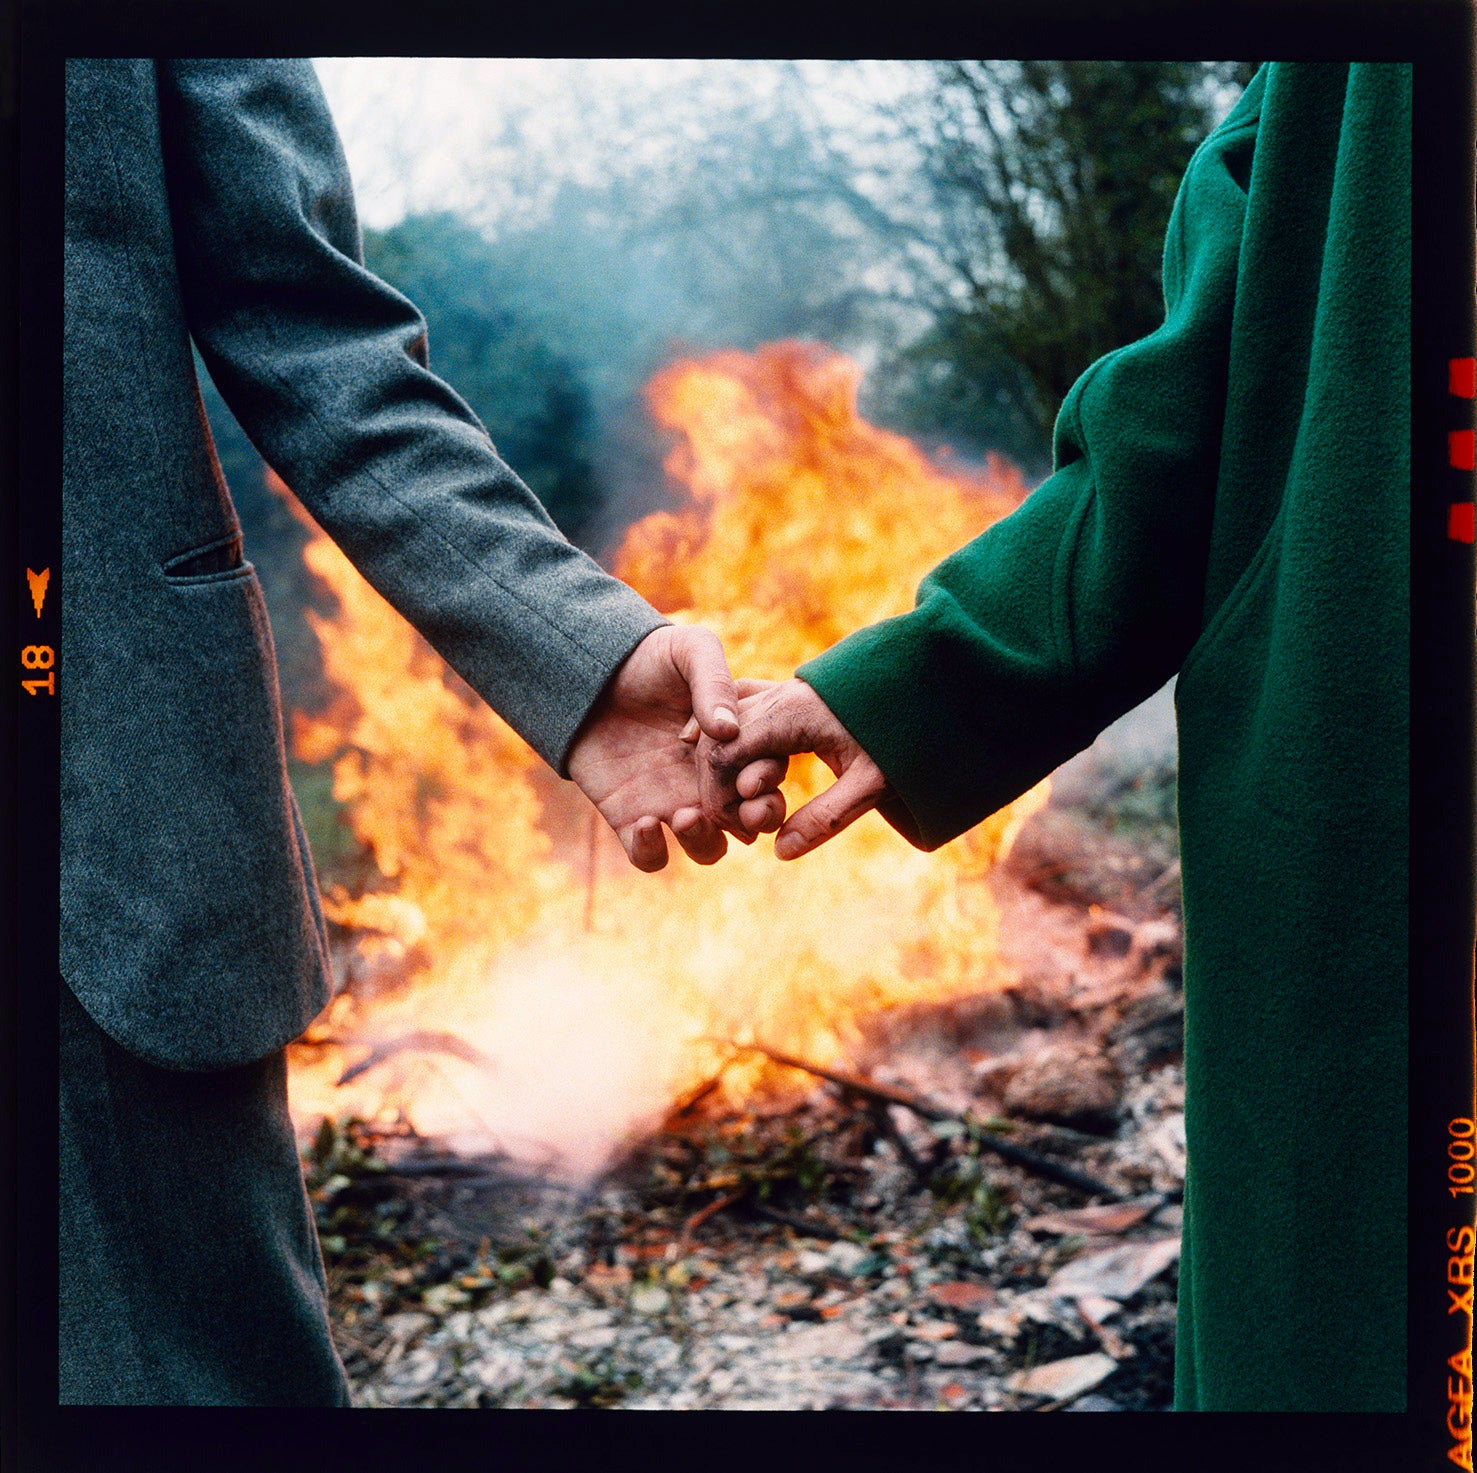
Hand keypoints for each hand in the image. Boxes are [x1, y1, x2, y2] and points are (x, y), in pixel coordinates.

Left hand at [566, 624, 745, 871]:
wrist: (592, 671)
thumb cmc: (649, 657)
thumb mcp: (689, 651)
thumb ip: (714, 683)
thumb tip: (730, 729)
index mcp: (736, 746)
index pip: (769, 774)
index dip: (769, 779)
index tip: (754, 773)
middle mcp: (713, 781)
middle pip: (752, 821)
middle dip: (757, 821)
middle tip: (744, 812)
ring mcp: (674, 803)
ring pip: (708, 849)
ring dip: (704, 842)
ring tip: (685, 816)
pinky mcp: (631, 818)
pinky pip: (650, 857)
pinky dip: (652, 851)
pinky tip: (645, 822)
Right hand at [700, 678, 894, 859]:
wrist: (924, 692)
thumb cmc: (904, 737)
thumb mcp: (872, 784)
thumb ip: (827, 817)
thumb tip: (781, 851)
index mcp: (791, 713)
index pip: (727, 752)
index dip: (721, 795)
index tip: (739, 829)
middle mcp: (777, 696)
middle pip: (718, 739)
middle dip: (718, 785)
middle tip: (737, 823)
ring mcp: (779, 691)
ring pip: (725, 726)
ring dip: (723, 765)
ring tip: (743, 804)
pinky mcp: (786, 695)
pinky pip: (741, 714)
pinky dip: (730, 741)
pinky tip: (733, 768)